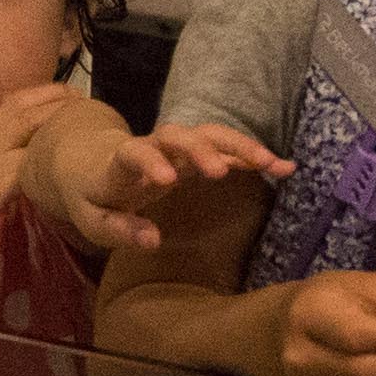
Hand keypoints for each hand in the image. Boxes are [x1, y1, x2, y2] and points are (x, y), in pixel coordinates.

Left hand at [34, 107, 288, 255]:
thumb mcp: (94, 220)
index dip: (149, 161)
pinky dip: (253, 155)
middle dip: (199, 149)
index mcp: (120, 163)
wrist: (91, 162)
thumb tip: (153, 240)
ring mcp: (177, 146)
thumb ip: (121, 230)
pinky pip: (227, 148)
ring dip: (239, 146)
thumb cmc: (94, 195)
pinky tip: (284, 168)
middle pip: (177, 135)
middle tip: (220, 171)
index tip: (167, 178)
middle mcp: (152, 146)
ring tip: (272, 164)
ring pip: (209, 135)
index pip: (133, 153)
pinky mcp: (197, 152)